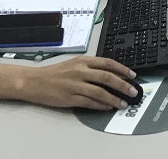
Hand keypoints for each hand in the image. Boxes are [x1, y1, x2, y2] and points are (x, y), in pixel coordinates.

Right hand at [19, 56, 136, 109]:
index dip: (123, 70)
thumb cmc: (54, 73)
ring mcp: (75, 85)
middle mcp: (81, 71)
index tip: (133, 75)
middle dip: (123, 85)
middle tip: (133, 91)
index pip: (108, 63)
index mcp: (83, 61)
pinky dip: (101, 105)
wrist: (34, 81)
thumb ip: (91, 68)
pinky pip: (90, 102)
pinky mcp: (70, 97)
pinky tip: (107, 107)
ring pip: (100, 92)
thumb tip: (111, 74)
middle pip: (108, 78)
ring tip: (123, 104)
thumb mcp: (74, 64)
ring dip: (114, 99)